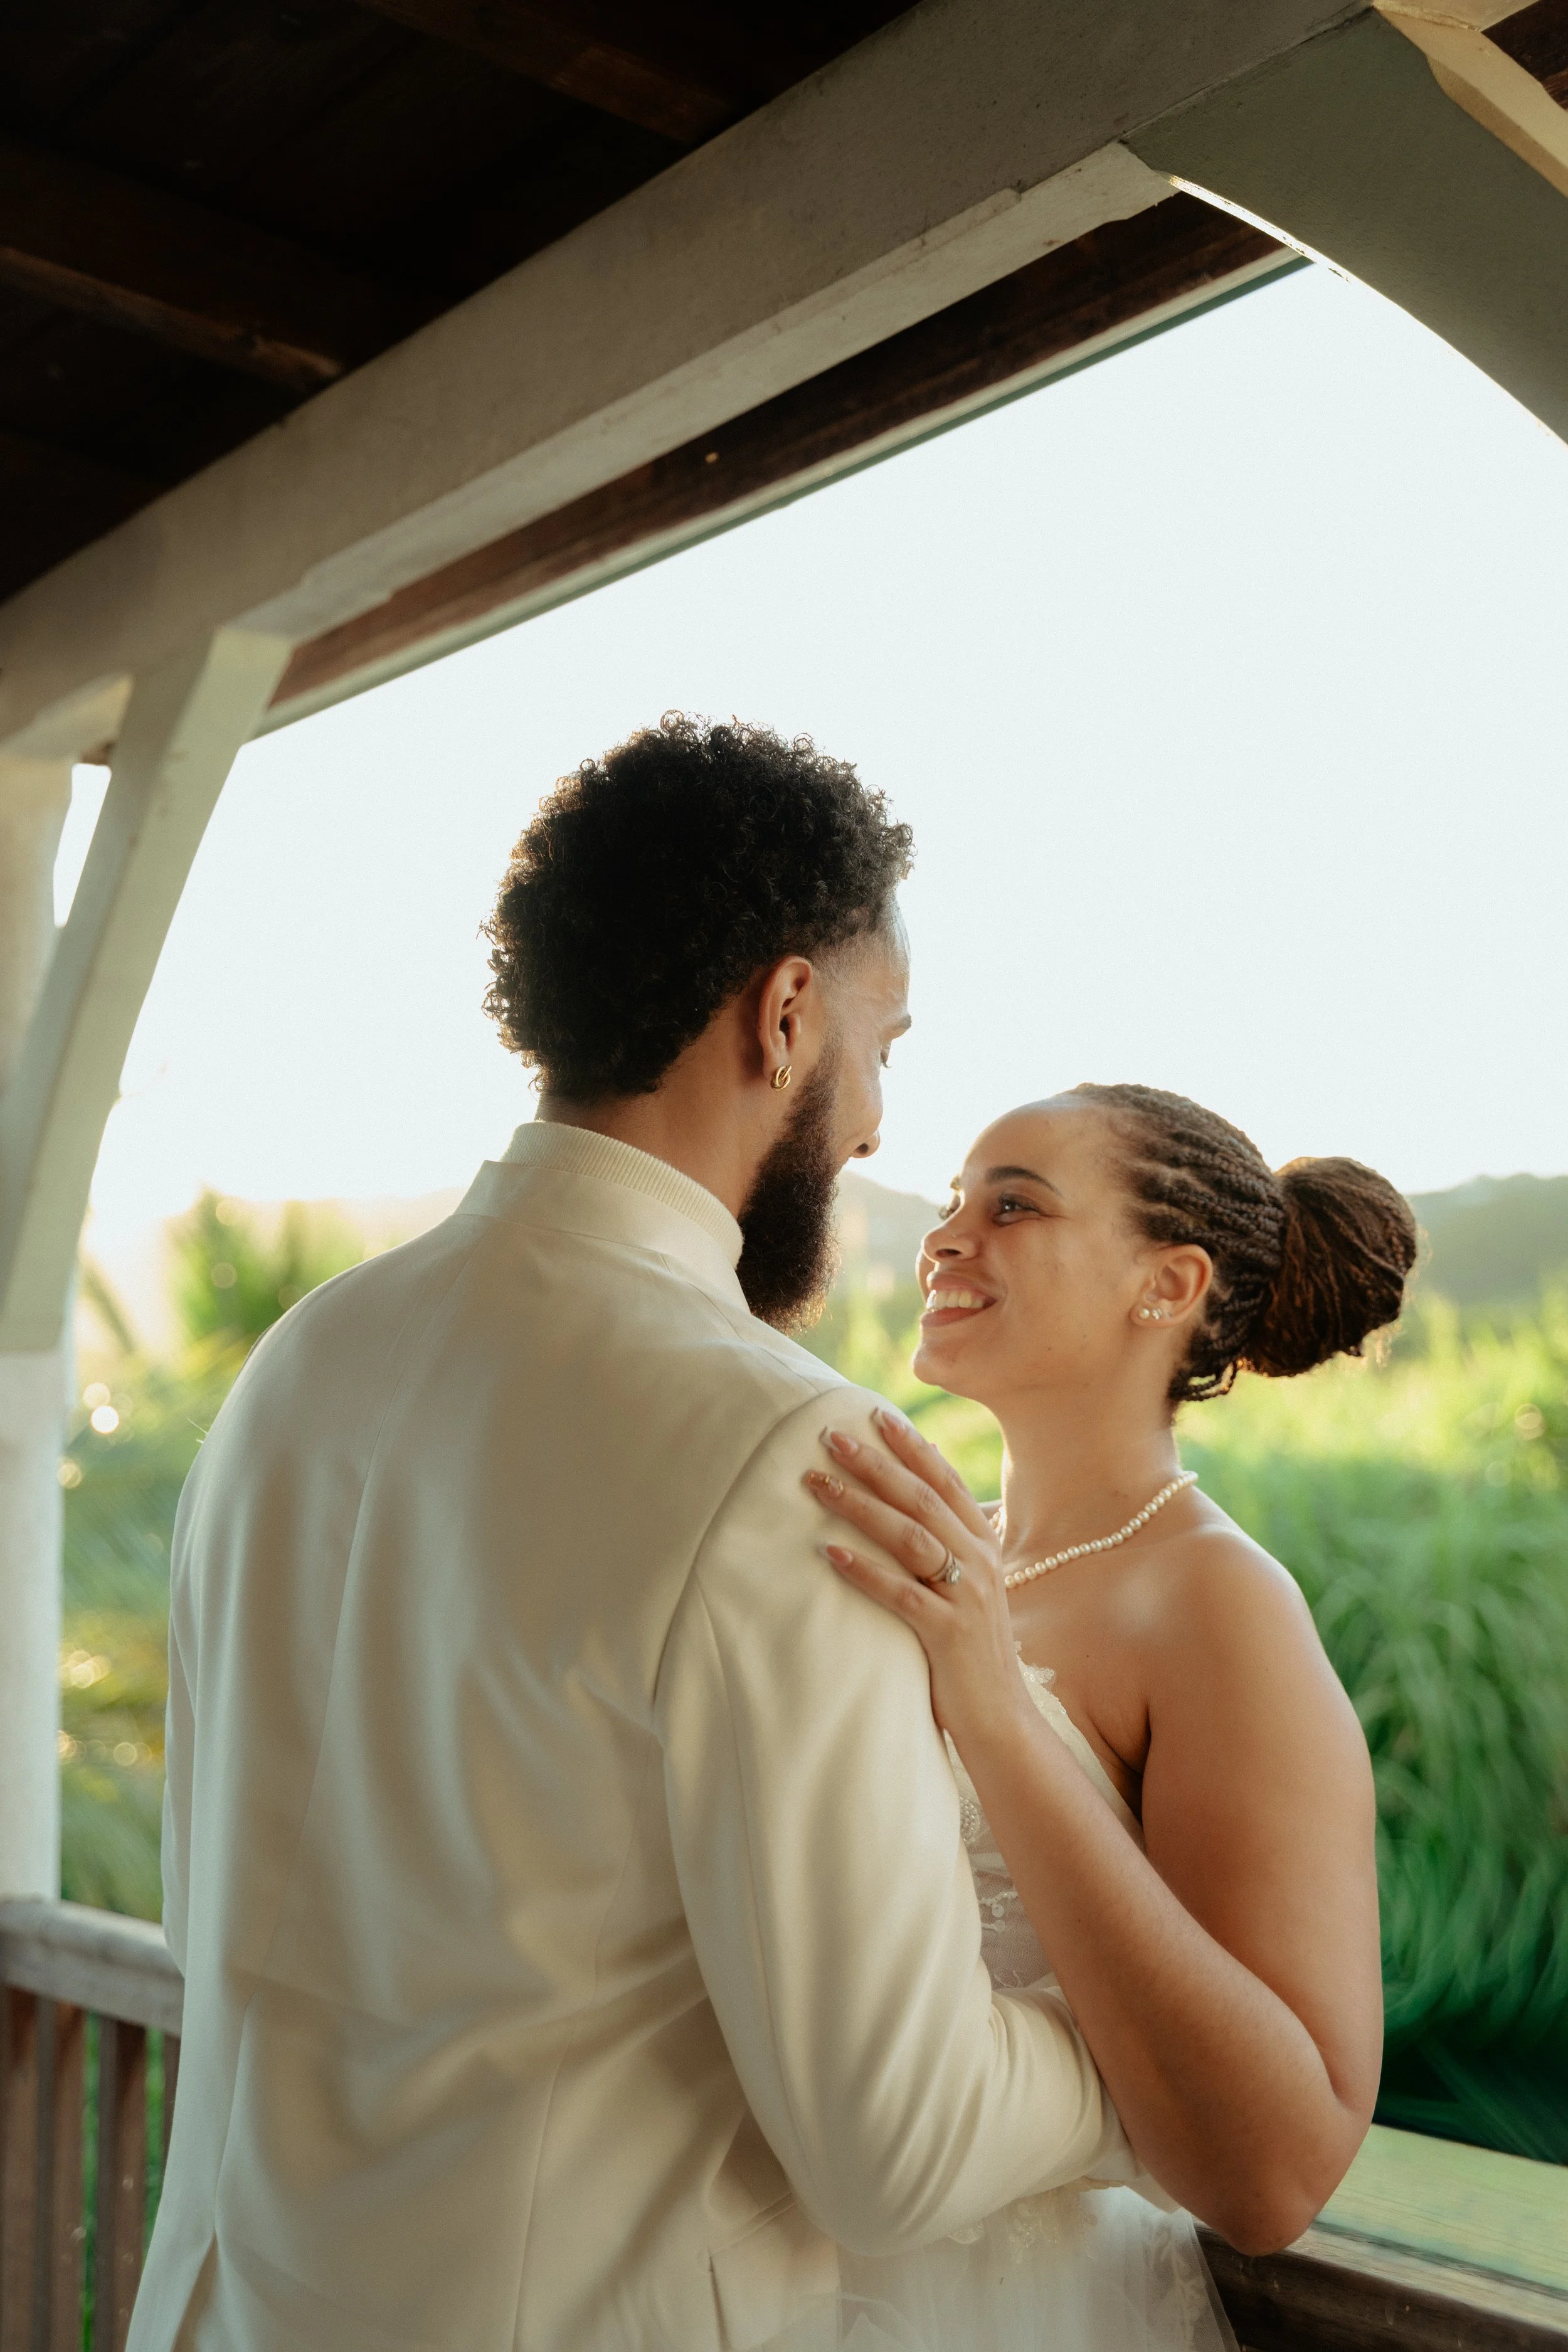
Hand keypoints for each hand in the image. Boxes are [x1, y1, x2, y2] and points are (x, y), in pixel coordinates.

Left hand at [805, 1409, 1031, 1751]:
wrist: (1002, 1719)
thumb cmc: (973, 1651)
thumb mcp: (971, 1586)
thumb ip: (952, 1541)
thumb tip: (922, 1487)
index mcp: (985, 1545)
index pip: (945, 1482)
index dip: (911, 1447)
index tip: (875, 1414)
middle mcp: (980, 1562)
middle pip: (921, 1499)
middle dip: (874, 1463)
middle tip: (829, 1436)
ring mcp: (967, 1597)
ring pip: (908, 1537)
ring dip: (859, 1505)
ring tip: (816, 1484)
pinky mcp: (948, 1633)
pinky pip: (899, 1593)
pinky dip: (863, 1569)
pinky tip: (828, 1551)